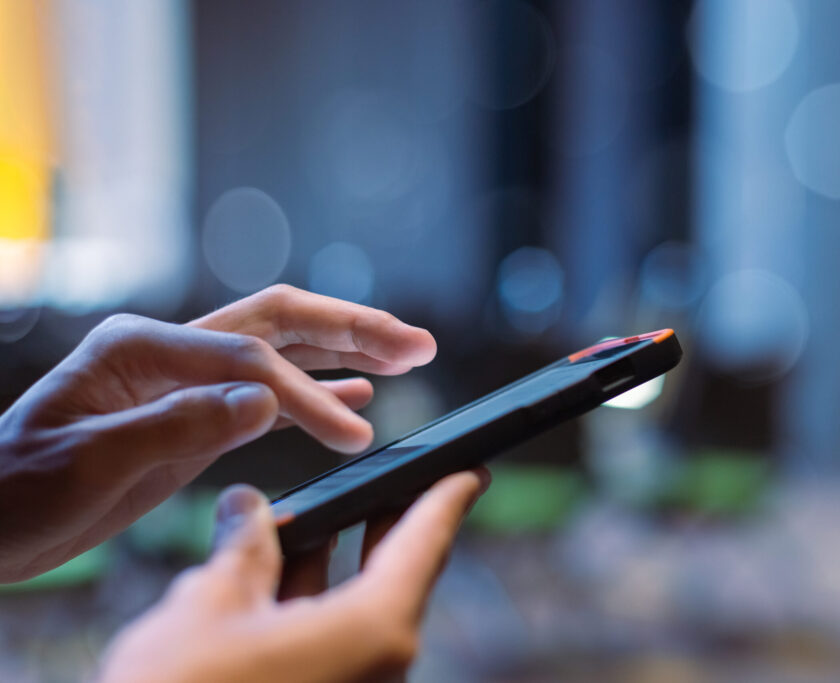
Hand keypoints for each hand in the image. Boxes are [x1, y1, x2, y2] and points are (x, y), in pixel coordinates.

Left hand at [0, 285, 435, 581]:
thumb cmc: (18, 492)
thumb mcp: (86, 463)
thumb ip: (174, 425)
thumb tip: (263, 402)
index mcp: (140, 347)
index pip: (248, 359)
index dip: (307, 394)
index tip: (354, 436)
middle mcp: (170, 350)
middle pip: (279, 323)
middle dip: (352, 329)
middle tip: (417, 344)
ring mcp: (186, 380)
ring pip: (282, 350)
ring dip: (346, 350)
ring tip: (407, 353)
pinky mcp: (196, 415)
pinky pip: (269, 393)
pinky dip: (317, 390)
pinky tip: (357, 393)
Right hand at [99, 469, 489, 682]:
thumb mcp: (209, 605)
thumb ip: (241, 549)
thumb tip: (246, 506)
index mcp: (372, 632)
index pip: (423, 546)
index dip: (446, 499)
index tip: (471, 473)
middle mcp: (380, 669)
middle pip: (397, 577)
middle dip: (387, 524)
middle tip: (394, 481)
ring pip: (360, 611)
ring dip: (339, 563)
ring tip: (321, 516)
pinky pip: (335, 644)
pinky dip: (315, 605)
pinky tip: (284, 573)